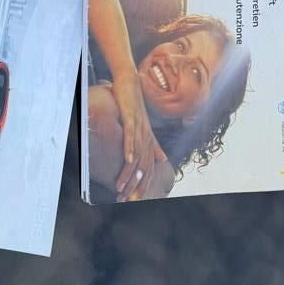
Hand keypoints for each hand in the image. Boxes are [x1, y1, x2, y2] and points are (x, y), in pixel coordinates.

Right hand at [111, 72, 169, 201]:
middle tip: (127, 201)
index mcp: (149, 141)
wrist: (130, 83)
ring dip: (130, 173)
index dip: (142, 185)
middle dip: (136, 186)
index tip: (133, 200)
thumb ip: (152, 144)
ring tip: (122, 188)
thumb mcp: (143, 127)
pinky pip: (131, 136)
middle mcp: (147, 136)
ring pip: (136, 155)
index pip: (147, 168)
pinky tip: (128, 161)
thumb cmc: (133, 105)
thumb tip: (161, 160)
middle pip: (143, 166)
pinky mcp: (131, 118)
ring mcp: (140, 127)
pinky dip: (130, 149)